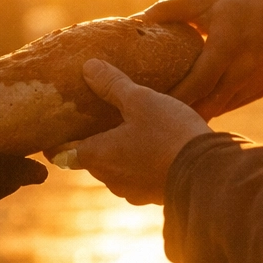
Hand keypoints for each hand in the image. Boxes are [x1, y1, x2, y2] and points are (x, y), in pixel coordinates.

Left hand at [62, 60, 211, 205]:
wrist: (207, 172)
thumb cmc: (169, 133)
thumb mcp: (141, 100)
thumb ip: (112, 85)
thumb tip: (88, 67)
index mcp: (96, 155)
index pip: (60, 154)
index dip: (56, 141)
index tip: (56, 128)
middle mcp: (108, 178)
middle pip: (88, 159)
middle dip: (91, 140)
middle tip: (95, 118)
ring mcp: (130, 191)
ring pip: (113, 168)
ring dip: (116, 152)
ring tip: (127, 128)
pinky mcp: (151, 195)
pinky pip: (136, 176)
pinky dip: (137, 162)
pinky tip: (152, 145)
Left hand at [145, 0, 262, 119]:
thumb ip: (170, 9)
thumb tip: (135, 19)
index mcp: (227, 46)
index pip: (196, 83)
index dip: (173, 96)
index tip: (147, 102)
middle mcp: (243, 70)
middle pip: (207, 104)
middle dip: (180, 113)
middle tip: (152, 117)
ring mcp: (254, 82)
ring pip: (220, 109)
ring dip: (196, 114)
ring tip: (167, 118)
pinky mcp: (261, 89)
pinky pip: (232, 104)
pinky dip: (213, 107)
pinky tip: (194, 108)